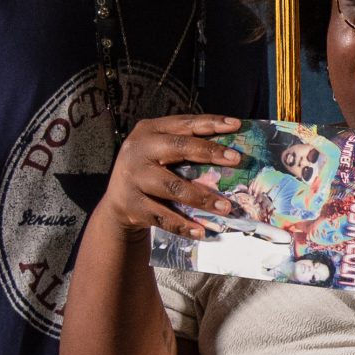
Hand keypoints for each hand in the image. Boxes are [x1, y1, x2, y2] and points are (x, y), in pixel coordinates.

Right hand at [100, 115, 243, 239]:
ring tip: (226, 207)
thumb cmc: (151, 171)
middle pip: (178, 147)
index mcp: (149, 131)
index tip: (236, 126)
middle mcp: (139, 151)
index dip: (211, 123)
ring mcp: (133, 178)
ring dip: (202, 198)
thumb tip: (232, 151)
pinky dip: (184, 225)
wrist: (117, 202)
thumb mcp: (161, 151)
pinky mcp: (132, 205)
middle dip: (209, 152)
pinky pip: (163, 216)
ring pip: (173, 187)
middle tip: (237, 159)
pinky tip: (202, 231)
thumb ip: (186, 147)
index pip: (184, 123)